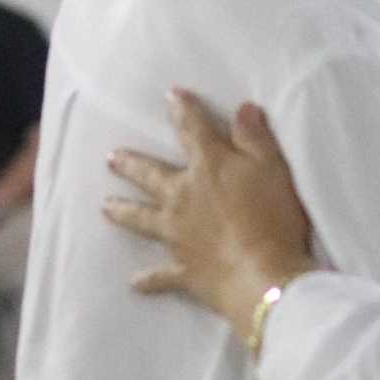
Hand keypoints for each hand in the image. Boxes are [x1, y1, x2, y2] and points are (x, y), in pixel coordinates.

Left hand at [104, 89, 317, 327]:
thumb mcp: (274, 168)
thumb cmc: (274, 219)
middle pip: (151, 176)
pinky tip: (134, 283)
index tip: (171, 96)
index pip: (193, 131)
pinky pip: (159, 276)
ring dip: (124, 212)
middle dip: (131, 165)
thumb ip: (256, 137)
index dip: (183, 111)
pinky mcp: (183, 271)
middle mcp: (184, 198)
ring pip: (143, 220)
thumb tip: (242, 108)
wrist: (263, 276)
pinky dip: (147, 280)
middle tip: (110, 158)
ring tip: (105, 207)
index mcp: (209, 168)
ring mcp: (179, 235)